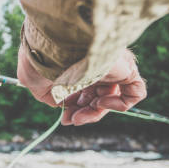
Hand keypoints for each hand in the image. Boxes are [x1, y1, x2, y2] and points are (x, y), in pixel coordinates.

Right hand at [17, 46, 145, 124]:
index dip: (74, 107)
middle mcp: (96, 65)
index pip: (83, 90)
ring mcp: (111, 67)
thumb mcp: (34, 81)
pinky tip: (101, 102)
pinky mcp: (126, 69)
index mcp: (77, 65)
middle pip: (96, 97)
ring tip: (79, 116)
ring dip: (95, 113)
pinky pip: (135, 92)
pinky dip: (120, 105)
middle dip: (82, 113)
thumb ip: (48, 95)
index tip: (65, 118)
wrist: (52, 46)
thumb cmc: (39, 60)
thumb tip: (61, 104)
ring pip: (113, 98)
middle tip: (69, 121)